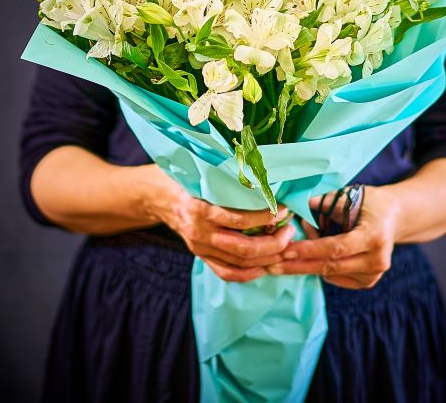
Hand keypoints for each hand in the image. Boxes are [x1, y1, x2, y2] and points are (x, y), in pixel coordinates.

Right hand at [136, 165, 295, 282]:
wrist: (155, 196)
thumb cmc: (182, 176)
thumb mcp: (200, 171)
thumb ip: (226, 177)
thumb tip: (262, 173)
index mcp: (199, 209)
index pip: (238, 219)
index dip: (265, 216)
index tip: (283, 208)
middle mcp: (199, 233)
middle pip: (243, 248)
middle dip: (274, 243)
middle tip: (291, 230)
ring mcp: (200, 248)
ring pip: (239, 264)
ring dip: (268, 258)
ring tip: (285, 245)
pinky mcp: (201, 256)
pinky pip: (227, 273)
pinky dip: (249, 273)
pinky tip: (266, 265)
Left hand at [267, 186, 399, 288]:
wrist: (396, 216)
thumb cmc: (368, 202)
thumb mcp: (349, 196)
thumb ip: (322, 202)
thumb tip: (292, 206)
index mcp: (374, 236)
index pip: (336, 248)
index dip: (308, 250)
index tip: (285, 250)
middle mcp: (377, 260)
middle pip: (330, 266)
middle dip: (298, 265)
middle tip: (271, 264)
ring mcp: (374, 275)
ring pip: (330, 273)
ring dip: (308, 261)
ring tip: (298, 241)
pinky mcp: (368, 282)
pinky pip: (335, 277)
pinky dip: (320, 265)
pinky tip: (314, 249)